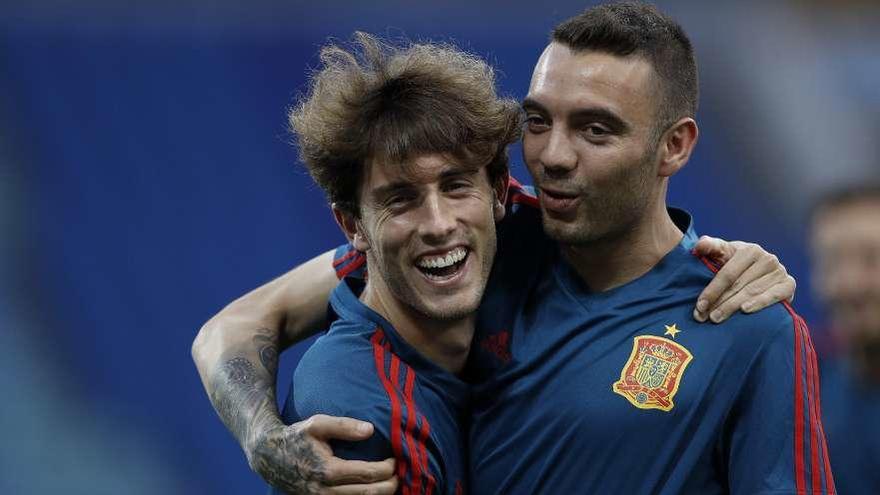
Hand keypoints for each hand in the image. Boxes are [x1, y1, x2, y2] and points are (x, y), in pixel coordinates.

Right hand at [248, 415, 397, 494]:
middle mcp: (325, 490)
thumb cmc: (296, 436)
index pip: (367, 474)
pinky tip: (372, 491)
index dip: (386, 468)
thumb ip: (344, 426)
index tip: (394, 459)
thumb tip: (370, 430)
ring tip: (390, 485)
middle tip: (399, 475)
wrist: (269, 456)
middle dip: (388, 486)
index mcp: (328, 470)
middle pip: (367, 494)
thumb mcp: (317, 424)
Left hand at [692, 236, 795, 322]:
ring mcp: (780, 272)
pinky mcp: (789, 285)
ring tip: (716, 318)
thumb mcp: (722, 253)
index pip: (727, 273)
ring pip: (752, 292)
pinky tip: (745, 310)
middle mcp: (768, 259)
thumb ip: (710, 247)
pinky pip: (774, 296)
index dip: (712, 290)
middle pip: (738, 285)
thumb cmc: (735, 263)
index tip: (699, 305)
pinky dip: (759, 303)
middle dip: (719, 302)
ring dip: (733, 307)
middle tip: (704, 317)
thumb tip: (699, 245)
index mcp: (750, 250)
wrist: (760, 273)